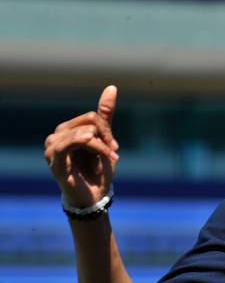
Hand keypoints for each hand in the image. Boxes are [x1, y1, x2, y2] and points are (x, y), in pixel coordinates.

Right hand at [44, 85, 119, 207]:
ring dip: (101, 147)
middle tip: (112, 154)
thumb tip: (112, 87)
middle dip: (106, 138)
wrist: (94, 195)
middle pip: (89, 122)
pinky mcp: (54, 162)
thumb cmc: (97, 168)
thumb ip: (105, 115)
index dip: (107, 130)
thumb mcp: (105, 139)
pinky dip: (84, 143)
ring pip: (84, 133)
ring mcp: (52, 149)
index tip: (114, 147)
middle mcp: (56, 136)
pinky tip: (91, 142)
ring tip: (107, 160)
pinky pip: (66, 145)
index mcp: (67, 129)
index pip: (93, 116)